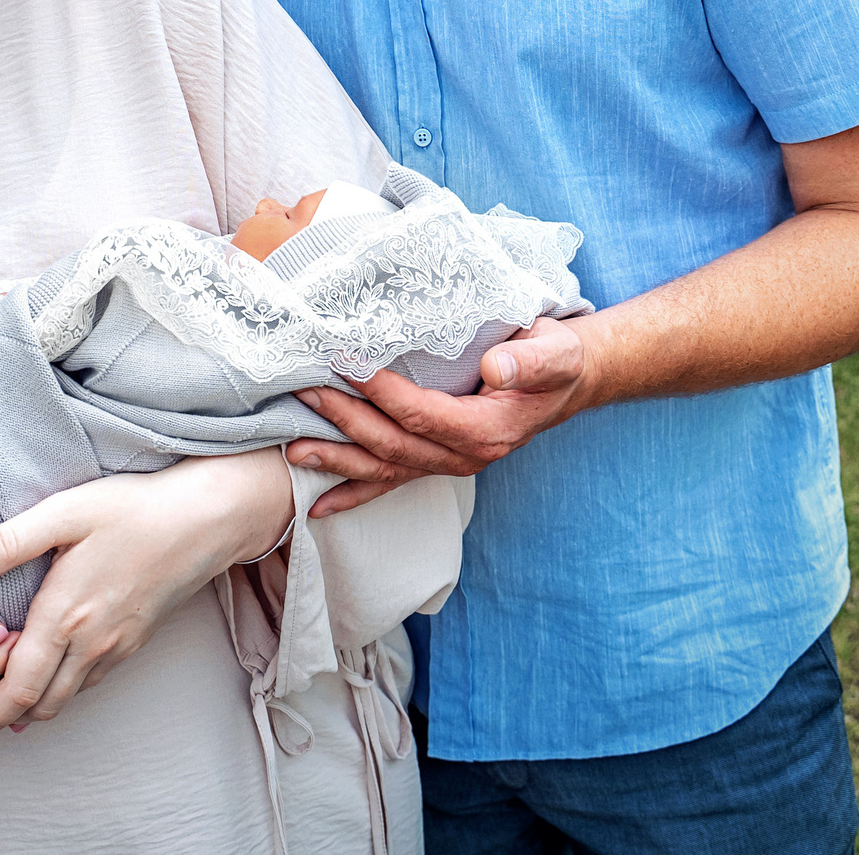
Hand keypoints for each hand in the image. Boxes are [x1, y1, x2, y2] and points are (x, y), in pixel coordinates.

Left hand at [0, 449, 293, 738]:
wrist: (205, 520)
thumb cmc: (134, 510)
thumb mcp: (65, 513)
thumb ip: (7, 543)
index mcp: (66, 616)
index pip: (19, 685)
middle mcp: (91, 642)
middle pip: (40, 703)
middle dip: (4, 719)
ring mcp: (117, 646)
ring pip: (68, 697)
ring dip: (33, 711)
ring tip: (5, 715)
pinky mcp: (135, 640)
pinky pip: (91, 682)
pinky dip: (63, 693)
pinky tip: (52, 685)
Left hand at [288, 315, 596, 518]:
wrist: (565, 384)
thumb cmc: (555, 361)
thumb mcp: (553, 352)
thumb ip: (529, 361)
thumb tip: (495, 367)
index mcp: (487, 431)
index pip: (422, 414)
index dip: (382, 392)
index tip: (345, 363)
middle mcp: (464, 457)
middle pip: (393, 444)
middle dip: (345, 420)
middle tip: (305, 392)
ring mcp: (447, 465)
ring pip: (384, 469)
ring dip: (337, 460)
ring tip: (294, 450)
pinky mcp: (435, 462)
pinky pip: (390, 483)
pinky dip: (353, 494)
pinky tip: (318, 507)